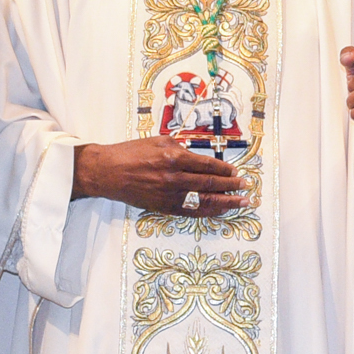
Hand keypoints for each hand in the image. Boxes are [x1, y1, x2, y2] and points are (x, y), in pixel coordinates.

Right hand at [72, 138, 249, 217]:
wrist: (108, 172)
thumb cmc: (131, 153)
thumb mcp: (158, 141)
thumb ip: (181, 148)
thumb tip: (201, 157)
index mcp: (174, 157)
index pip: (208, 165)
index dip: (225, 170)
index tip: (236, 172)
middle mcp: (174, 177)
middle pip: (210, 184)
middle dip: (232, 186)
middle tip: (246, 186)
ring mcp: (170, 195)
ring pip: (205, 201)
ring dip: (227, 202)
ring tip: (242, 202)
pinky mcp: (164, 207)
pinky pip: (192, 212)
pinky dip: (208, 212)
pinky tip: (220, 210)